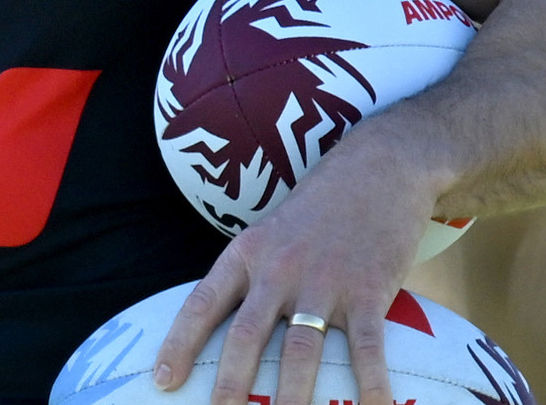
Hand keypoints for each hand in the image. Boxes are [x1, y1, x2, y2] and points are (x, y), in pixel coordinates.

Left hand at [151, 143, 440, 404]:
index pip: (203, 303)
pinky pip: (367, 350)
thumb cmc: (324, 202)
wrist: (382, 164)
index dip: (179, 344)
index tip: (163, 381)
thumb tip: (230, 321)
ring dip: (290, 398)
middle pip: (246, 337)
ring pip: (300, 351)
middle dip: (229, 386)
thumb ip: (254, 271)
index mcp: (249, 252)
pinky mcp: (368, 291)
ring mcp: (324, 282)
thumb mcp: (273, 228)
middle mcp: (280, 269)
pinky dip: (370, 387)